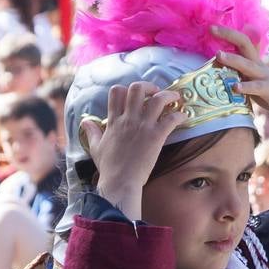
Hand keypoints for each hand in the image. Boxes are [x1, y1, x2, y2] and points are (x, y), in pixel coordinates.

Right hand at [80, 81, 181, 219]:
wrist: (120, 182)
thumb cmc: (108, 168)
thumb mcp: (96, 147)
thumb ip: (92, 132)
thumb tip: (85, 121)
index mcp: (114, 121)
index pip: (117, 92)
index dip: (126, 89)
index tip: (135, 96)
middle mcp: (128, 119)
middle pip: (137, 89)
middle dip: (149, 86)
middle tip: (156, 92)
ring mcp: (143, 126)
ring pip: (157, 99)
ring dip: (168, 95)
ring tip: (175, 97)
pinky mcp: (156, 136)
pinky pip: (171, 118)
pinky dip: (179, 115)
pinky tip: (183, 117)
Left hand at [212, 24, 268, 158]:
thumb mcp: (255, 78)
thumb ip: (242, 71)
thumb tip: (223, 66)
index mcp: (254, 61)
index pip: (241, 41)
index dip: (227, 33)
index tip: (211, 26)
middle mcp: (259, 65)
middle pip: (244, 44)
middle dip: (228, 35)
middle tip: (212, 28)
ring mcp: (265, 76)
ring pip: (248, 64)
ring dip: (233, 59)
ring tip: (218, 55)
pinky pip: (257, 87)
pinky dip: (246, 86)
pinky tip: (235, 87)